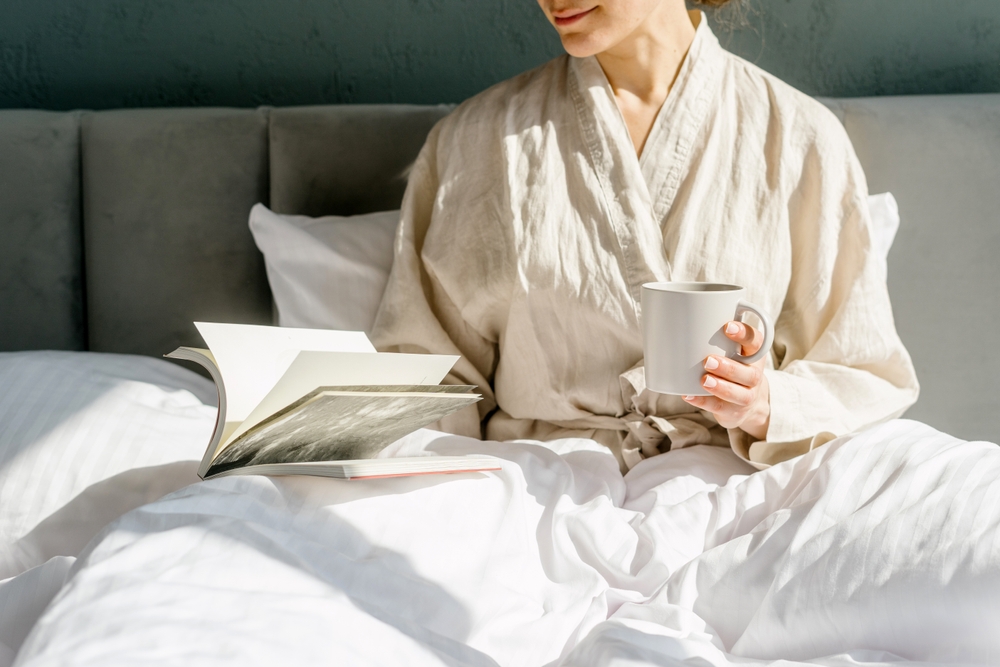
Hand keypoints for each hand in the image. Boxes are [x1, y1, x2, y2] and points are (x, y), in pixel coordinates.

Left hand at [682, 321, 769, 440]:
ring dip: (721, 387)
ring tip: (704, 380)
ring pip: (739, 393)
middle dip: (729, 367)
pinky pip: (720, 407)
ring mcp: (746, 396)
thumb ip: (717, 336)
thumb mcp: (732, 351)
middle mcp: (754, 376)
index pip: (756, 342)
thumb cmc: (733, 366)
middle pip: (749, 373)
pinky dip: (703, 401)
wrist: (749, 403)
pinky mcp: (734, 411)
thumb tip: (677, 315)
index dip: (744, 334)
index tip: (727, 327)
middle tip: (708, 360)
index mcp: (754, 355)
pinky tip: (689, 395)